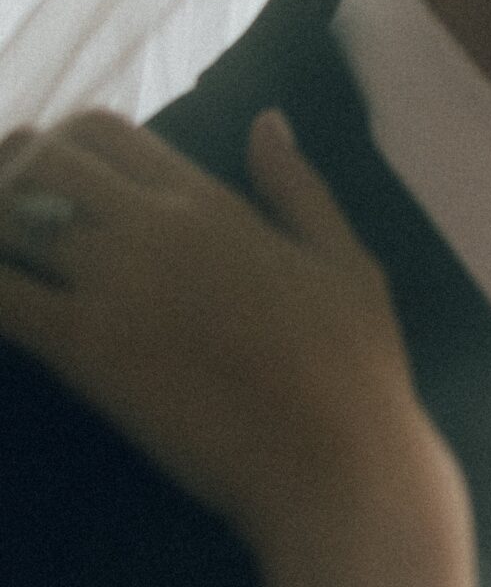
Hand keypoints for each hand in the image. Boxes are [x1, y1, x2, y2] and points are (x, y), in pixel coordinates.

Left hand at [0, 111, 459, 573]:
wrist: (341, 465)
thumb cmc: (358, 374)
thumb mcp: (347, 263)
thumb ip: (299, 189)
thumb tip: (268, 122)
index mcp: (211, 202)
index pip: (102, 131)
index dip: (61, 146)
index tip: (54, 185)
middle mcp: (153, 225)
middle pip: (41, 160)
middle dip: (11, 178)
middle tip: (11, 226)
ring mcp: (115, 282)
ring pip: (8, 216)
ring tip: (5, 265)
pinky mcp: (86, 349)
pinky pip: (0, 297)